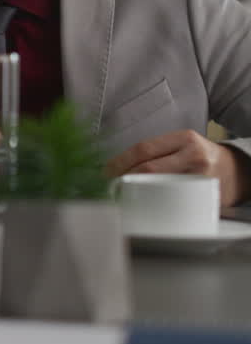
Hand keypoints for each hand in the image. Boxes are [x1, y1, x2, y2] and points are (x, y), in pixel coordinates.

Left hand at [106, 130, 249, 206]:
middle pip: (149, 167)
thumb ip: (158, 151)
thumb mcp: (183, 145)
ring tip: (121, 195)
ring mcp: (201, 177)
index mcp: (184, 138)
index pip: (144, 148)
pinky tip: (144, 205)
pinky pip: (175, 201)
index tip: (106, 171)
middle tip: (109, 186)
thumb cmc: (201, 157)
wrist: (238, 171)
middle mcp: (194, 155)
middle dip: (124, 177)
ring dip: (136, 192)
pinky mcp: (206, 196)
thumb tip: (117, 166)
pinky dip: (155, 203)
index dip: (120, 161)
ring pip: (159, 186)